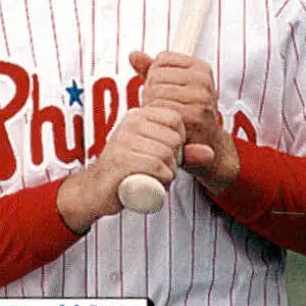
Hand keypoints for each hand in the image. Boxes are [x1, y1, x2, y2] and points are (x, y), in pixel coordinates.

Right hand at [57, 104, 185, 231]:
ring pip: (166, 155)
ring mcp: (124, 140)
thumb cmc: (128, 171)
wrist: (95, 190)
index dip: (179, 141)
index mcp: (138, 115)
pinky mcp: (120, 160)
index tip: (166, 155)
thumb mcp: (156, 156)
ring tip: (151, 178)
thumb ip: (184, 153)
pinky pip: (156, 167)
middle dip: (173, 161)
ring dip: (167, 173)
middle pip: (174, 140)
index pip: (176, 119)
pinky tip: (149, 183)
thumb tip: (210, 153)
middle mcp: (130, 123)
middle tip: (157, 171)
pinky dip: (160, 180)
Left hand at [128, 50, 239, 196]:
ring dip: (152, 106)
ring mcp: (200, 98)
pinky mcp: (194, 117)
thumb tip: (133, 54)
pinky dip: (156, 119)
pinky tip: (164, 126)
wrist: (209, 148)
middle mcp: (203, 80)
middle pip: (156, 74)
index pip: (162, 59)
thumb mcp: (173, 88)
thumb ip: (152, 70)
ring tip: (164, 117)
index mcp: (200, 68)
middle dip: (152, 92)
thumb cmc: (188, 115)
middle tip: (163, 109)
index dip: (156, 77)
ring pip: (156, 91)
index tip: (167, 93)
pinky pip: (160, 109)